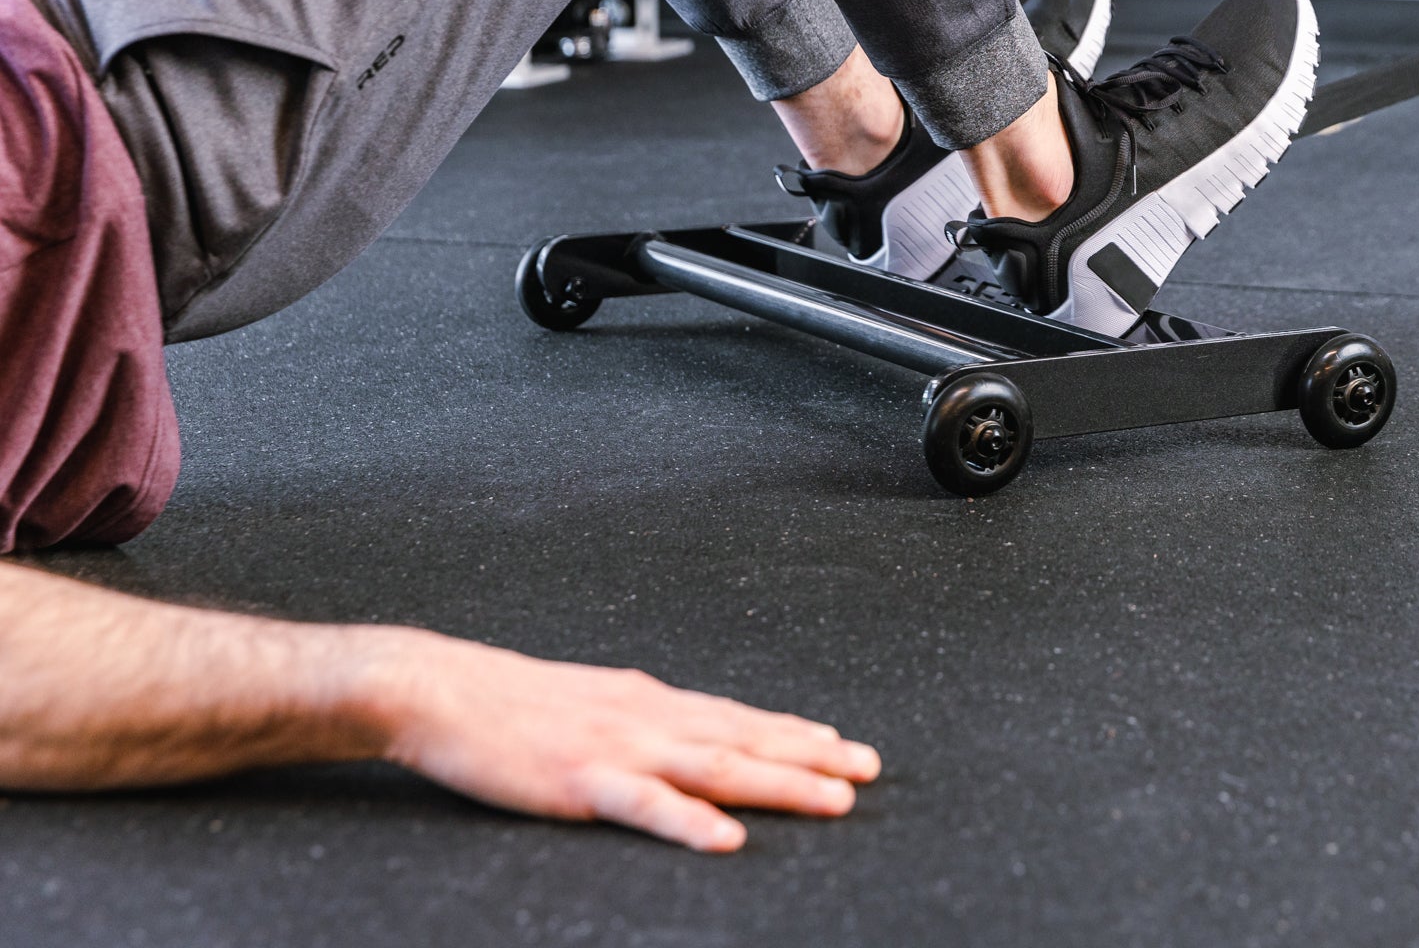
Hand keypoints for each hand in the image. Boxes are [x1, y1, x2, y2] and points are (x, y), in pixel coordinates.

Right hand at [373, 630, 880, 851]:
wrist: (439, 687)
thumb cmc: (508, 702)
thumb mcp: (590, 701)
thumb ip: (638, 718)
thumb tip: (682, 730)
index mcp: (648, 701)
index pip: (736, 716)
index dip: (793, 730)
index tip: (842, 744)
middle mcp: (648, 717)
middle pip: (744, 737)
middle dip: (812, 755)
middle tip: (871, 768)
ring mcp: (618, 747)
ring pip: (717, 767)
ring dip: (781, 781)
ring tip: (835, 799)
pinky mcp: (580, 779)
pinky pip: (644, 805)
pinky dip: (688, 821)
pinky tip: (726, 839)